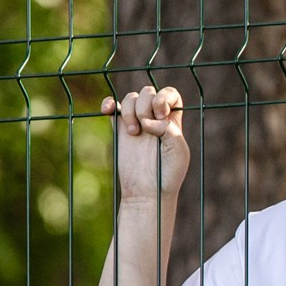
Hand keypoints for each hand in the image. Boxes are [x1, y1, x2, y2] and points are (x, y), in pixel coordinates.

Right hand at [100, 86, 188, 204]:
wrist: (147, 192)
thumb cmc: (167, 174)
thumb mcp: (178, 151)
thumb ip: (168, 129)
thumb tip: (147, 121)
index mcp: (171, 121)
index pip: (170, 94)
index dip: (164, 97)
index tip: (160, 114)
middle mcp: (154, 118)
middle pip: (148, 93)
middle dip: (145, 106)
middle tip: (145, 129)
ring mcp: (136, 123)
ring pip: (130, 98)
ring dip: (130, 111)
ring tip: (133, 133)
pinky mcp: (119, 130)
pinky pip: (112, 107)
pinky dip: (109, 103)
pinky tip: (107, 110)